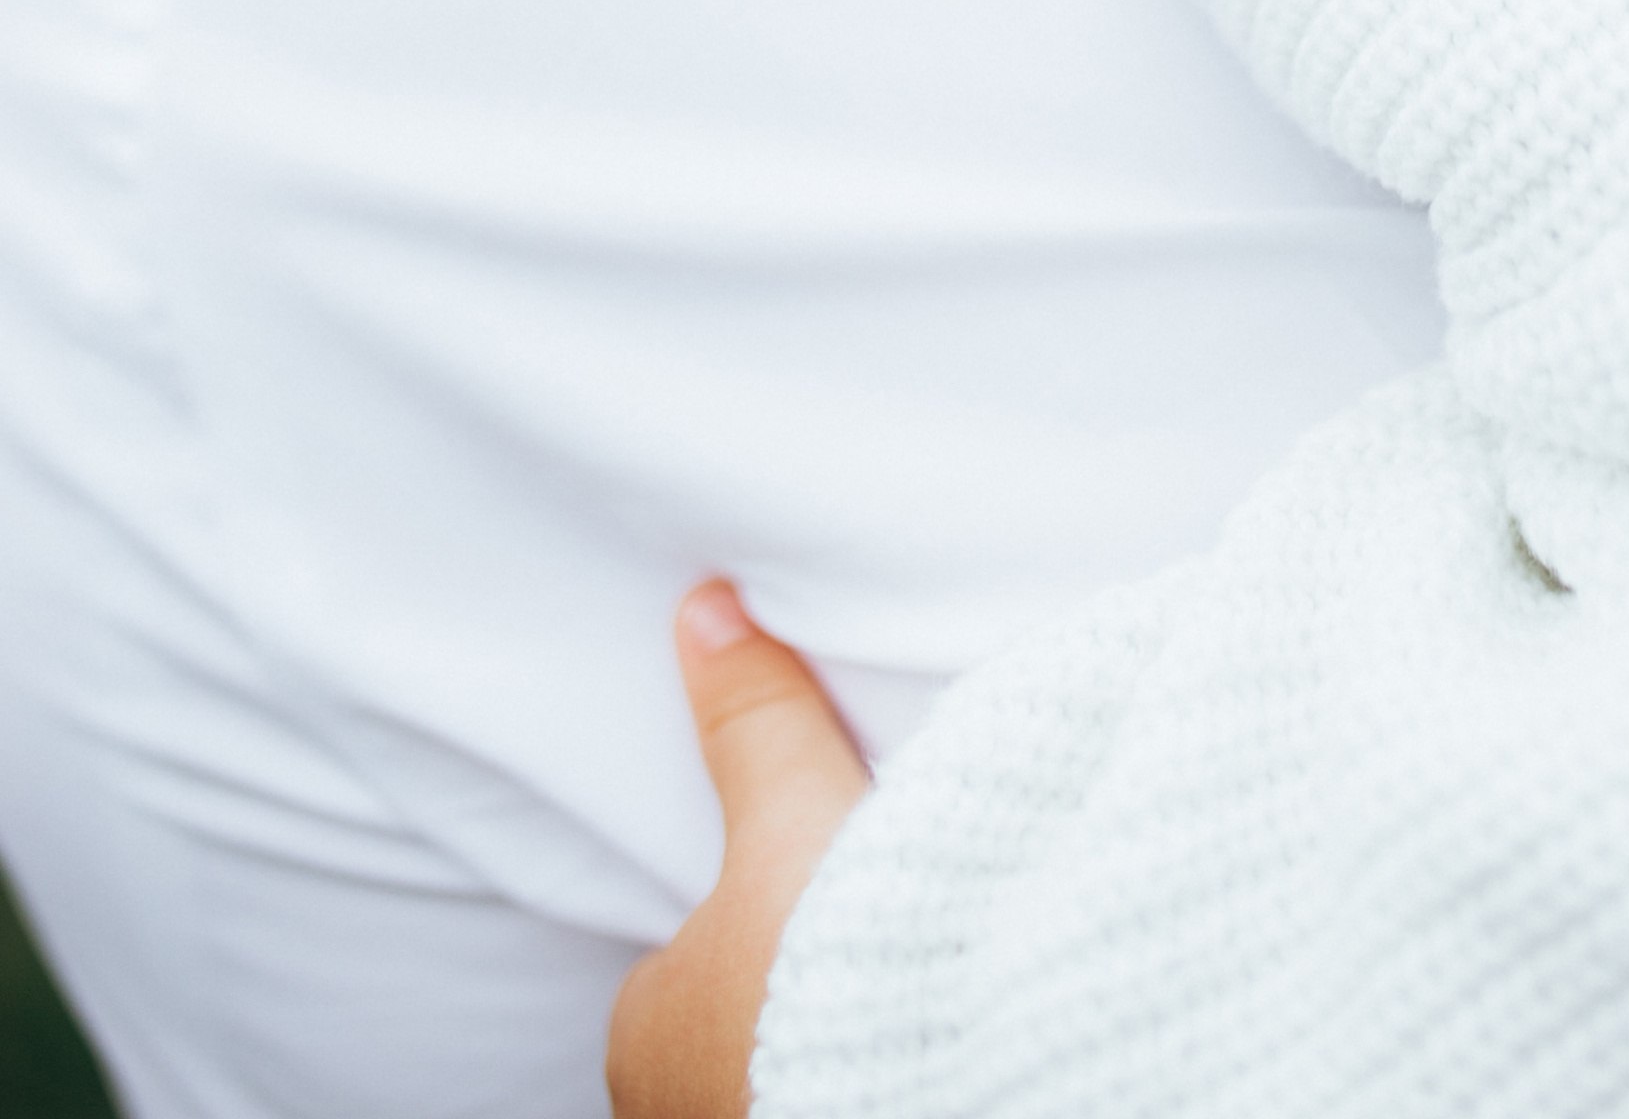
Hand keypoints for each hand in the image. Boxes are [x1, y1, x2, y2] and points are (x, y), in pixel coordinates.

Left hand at [608, 586, 870, 1118]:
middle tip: (851, 937)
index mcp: (646, 1031)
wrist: (934, 1082)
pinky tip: (921, 1034)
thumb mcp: (793, 818)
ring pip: (765, 1075)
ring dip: (818, 1036)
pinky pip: (828, 1092)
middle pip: (720, 1028)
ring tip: (898, 983)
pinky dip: (866, 1066)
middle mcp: (671, 1108)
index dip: (744, 925)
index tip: (804, 898)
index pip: (675, 969)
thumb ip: (757, 723)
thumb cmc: (831, 966)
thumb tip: (707, 608)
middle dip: (772, 993)